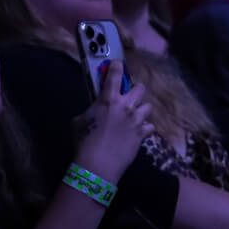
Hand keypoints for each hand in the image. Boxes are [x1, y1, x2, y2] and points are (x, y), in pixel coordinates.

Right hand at [71, 63, 153, 180]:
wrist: (99, 164)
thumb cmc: (84, 141)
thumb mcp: (79, 121)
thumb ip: (90, 111)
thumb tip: (94, 111)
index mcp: (108, 99)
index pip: (115, 75)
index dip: (117, 66)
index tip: (117, 64)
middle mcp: (126, 106)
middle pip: (140, 88)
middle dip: (135, 90)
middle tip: (128, 96)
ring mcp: (136, 120)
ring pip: (148, 106)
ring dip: (141, 109)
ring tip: (134, 116)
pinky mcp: (143, 134)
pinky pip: (149, 126)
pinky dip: (144, 128)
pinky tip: (137, 133)